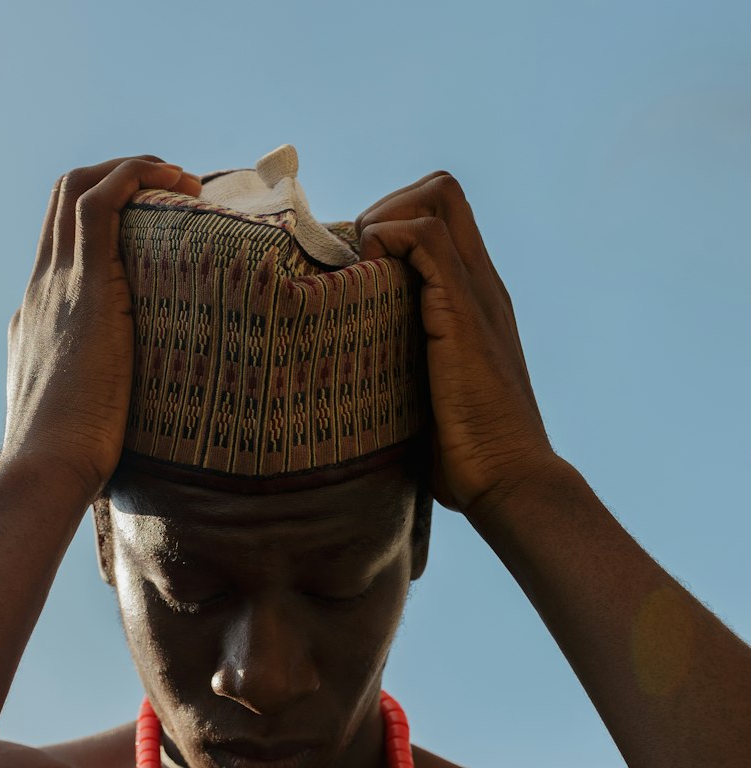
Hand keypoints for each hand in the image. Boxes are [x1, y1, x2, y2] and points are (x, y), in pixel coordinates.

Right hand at [0, 157, 201, 497]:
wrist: (44, 469)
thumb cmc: (68, 465)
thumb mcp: (81, 421)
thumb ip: (105, 407)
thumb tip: (139, 427)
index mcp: (37, 319)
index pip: (61, 246)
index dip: (105, 219)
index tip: (152, 225)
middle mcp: (41, 291)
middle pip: (64, 201)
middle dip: (118, 178)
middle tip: (173, 190)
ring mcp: (57, 286)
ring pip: (79, 189)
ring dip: (132, 170)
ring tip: (183, 182)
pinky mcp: (85, 289)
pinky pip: (101, 205)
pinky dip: (136, 179)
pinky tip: (177, 185)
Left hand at [356, 172, 556, 516]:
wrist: (509, 480)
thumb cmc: (467, 457)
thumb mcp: (427, 399)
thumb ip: (404, 373)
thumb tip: (353, 388)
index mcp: (475, 301)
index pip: (442, 219)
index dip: (393, 224)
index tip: (357, 272)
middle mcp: (481, 285)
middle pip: (441, 191)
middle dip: (385, 209)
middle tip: (354, 267)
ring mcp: (476, 295)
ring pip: (435, 198)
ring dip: (382, 220)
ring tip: (358, 277)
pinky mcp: (463, 314)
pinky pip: (427, 238)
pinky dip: (388, 242)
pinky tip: (367, 285)